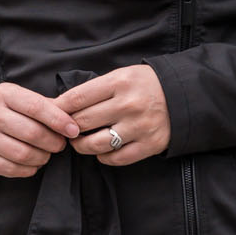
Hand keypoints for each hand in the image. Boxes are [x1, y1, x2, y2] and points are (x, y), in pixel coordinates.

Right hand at [0, 82, 82, 178]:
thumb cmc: (7, 111)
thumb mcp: (22, 99)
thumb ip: (46, 106)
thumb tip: (73, 117)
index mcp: (4, 94)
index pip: (36, 107)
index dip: (58, 120)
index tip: (73, 130)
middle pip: (32, 133)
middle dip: (53, 142)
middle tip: (60, 145)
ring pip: (23, 154)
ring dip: (42, 157)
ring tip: (46, 154)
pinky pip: (12, 169)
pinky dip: (29, 169)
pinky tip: (33, 163)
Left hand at [54, 65, 171, 164]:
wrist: (184, 95)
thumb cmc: (145, 85)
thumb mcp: (121, 76)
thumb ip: (94, 89)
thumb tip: (59, 104)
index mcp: (119, 82)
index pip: (76, 98)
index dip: (58, 109)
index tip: (50, 114)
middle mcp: (128, 104)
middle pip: (82, 122)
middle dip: (68, 128)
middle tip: (64, 130)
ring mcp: (139, 126)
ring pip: (95, 144)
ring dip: (82, 146)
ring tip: (80, 142)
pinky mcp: (150, 144)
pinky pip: (116, 158)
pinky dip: (103, 157)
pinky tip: (101, 151)